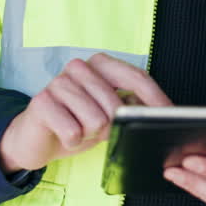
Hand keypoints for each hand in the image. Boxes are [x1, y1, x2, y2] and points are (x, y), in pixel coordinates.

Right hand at [0, 53, 171, 172]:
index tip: (170, 115)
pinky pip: (73, 132)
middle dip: (111, 126)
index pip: (136, 77)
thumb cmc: (76, 122)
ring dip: (89, 134)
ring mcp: (59, 82)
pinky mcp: (41, 101)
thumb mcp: (109, 113)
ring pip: (96, 120)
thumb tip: (164, 111)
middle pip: (117, 104)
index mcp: (99, 64)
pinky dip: (72, 142)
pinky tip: (63, 135)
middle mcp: (79, 67)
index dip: (155, 99)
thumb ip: (132, 104)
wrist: (36, 138)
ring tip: (78, 129)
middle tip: (96, 129)